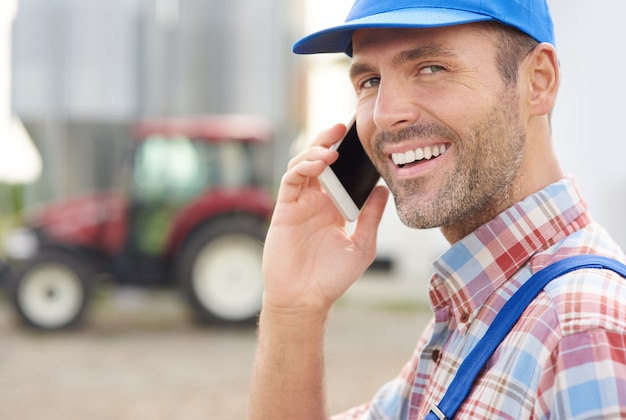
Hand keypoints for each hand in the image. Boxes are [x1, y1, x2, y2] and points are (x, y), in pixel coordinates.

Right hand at [261, 123, 388, 315]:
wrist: (305, 299)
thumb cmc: (331, 278)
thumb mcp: (361, 245)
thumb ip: (370, 217)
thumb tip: (383, 190)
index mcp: (334, 208)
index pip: (340, 173)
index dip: (348, 154)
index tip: (362, 138)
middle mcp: (316, 202)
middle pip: (319, 161)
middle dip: (329, 141)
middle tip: (344, 126)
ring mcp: (299, 204)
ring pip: (303, 165)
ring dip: (316, 150)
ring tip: (333, 145)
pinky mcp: (285, 209)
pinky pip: (291, 180)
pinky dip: (303, 167)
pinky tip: (319, 162)